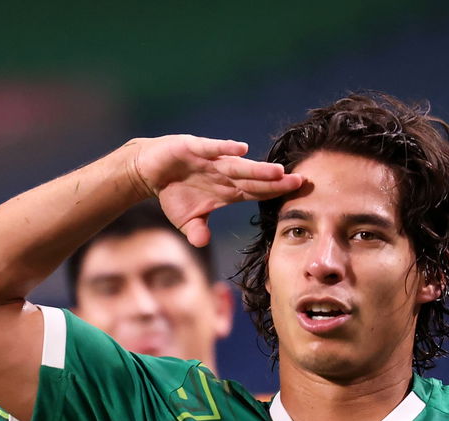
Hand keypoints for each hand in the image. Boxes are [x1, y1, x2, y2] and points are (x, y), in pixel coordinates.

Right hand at [127, 135, 303, 245]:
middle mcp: (224, 174)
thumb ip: (197, 231)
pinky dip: (225, 149)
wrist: (148, 171)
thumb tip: (203, 243)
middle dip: (275, 181)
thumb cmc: (173, 193)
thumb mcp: (185, 220)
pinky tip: (241, 149)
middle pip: (253, 180)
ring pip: (237, 166)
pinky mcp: (193, 148)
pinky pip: (212, 149)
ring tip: (277, 171)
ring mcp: (211, 160)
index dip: (275, 193)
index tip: (298, 194)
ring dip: (256, 169)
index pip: (256, 192)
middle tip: (300, 181)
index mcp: (227, 190)